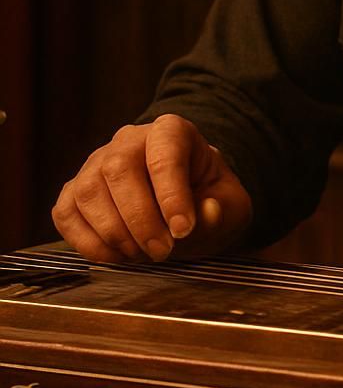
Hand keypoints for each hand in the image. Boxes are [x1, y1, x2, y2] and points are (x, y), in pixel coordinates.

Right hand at [52, 114, 252, 263]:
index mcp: (172, 131)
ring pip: (88, 192)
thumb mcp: (230, 206)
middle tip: (162, 251)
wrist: (184, 205)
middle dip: (139, 219)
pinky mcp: (74, 192)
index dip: (171, 194)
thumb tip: (205, 213)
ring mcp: (95, 164)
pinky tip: (118, 255)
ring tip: (143, 254)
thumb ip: (222, 212)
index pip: (164, 153)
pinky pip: (66, 214)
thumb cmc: (207, 198)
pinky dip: (88, 243)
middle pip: (118, 169)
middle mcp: (128, 140)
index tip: (183, 230)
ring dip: (114, 234)